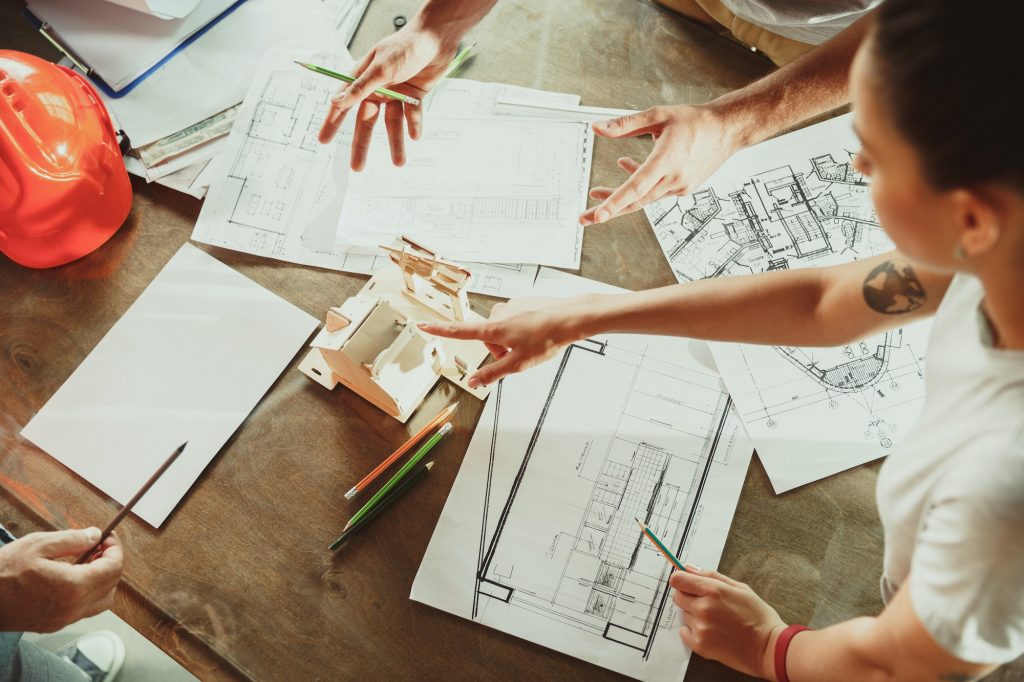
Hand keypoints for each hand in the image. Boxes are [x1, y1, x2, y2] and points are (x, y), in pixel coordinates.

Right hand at [0, 528, 123, 632]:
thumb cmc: (2, 573)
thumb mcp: (38, 545)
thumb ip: (72, 540)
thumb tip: (95, 535)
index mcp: (73, 587)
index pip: (114, 569)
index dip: (115, 549)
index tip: (108, 537)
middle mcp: (72, 608)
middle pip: (112, 586)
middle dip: (111, 563)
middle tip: (99, 546)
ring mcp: (63, 620)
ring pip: (101, 601)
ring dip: (102, 580)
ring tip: (87, 560)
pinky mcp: (53, 625)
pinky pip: (83, 609)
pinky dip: (88, 592)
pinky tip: (73, 575)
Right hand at [317, 23, 459, 169]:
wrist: (436, 38)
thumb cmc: (405, 46)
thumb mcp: (381, 67)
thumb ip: (362, 87)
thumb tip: (338, 102)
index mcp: (362, 79)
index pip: (343, 105)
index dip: (332, 123)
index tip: (323, 141)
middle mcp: (377, 89)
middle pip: (367, 122)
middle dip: (362, 145)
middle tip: (357, 168)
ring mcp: (396, 94)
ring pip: (392, 124)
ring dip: (396, 143)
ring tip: (399, 163)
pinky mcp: (414, 97)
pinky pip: (412, 115)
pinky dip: (414, 124)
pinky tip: (415, 136)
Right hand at [418, 296, 585, 386]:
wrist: (570, 317)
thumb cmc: (546, 338)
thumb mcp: (518, 364)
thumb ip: (492, 374)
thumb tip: (472, 382)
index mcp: (493, 329)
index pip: (459, 331)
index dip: (439, 330)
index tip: (422, 325)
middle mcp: (498, 314)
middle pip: (488, 339)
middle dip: (500, 350)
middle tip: (521, 354)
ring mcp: (510, 306)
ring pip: (502, 331)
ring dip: (512, 341)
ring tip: (532, 343)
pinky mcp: (522, 303)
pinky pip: (514, 322)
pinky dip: (522, 330)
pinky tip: (537, 333)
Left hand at [579, 104, 741, 224]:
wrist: (727, 130)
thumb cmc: (695, 121)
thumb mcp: (657, 115)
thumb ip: (625, 124)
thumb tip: (598, 128)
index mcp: (666, 160)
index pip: (635, 187)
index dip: (615, 202)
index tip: (598, 216)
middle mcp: (674, 179)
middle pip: (635, 201)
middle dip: (608, 210)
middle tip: (585, 218)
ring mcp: (680, 187)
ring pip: (644, 198)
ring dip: (621, 195)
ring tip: (598, 191)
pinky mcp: (684, 189)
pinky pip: (655, 193)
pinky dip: (640, 186)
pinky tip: (628, 168)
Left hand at [671, 567, 785, 678]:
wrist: (768, 648)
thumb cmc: (758, 617)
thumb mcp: (740, 588)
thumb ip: (712, 576)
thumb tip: (689, 568)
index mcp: (713, 590)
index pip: (678, 579)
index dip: (681, 580)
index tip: (686, 583)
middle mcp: (703, 608)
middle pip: (678, 596)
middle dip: (688, 597)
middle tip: (707, 603)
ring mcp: (700, 628)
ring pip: (684, 614)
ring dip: (694, 615)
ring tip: (715, 620)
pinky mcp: (700, 645)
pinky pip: (684, 632)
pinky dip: (693, 631)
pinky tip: (711, 631)